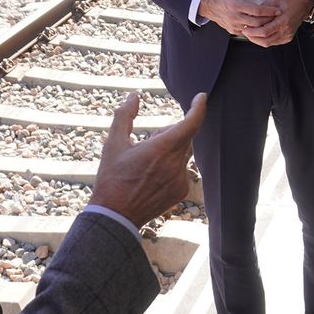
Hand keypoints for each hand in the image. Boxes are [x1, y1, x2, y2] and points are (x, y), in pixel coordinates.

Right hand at [91, 93, 206, 226]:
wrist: (115, 216)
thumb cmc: (112, 178)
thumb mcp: (113, 144)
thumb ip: (124, 116)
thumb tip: (134, 96)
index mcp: (161, 149)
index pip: (190, 124)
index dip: (199, 108)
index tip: (201, 97)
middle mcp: (175, 164)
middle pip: (185, 137)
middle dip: (171, 132)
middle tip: (149, 140)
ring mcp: (180, 179)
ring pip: (184, 153)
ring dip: (172, 148)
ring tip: (148, 160)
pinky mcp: (181, 191)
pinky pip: (182, 170)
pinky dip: (172, 166)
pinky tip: (152, 176)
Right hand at [199, 0, 280, 35]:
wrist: (209, 6)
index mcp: (236, 5)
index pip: (257, 10)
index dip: (269, 11)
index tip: (278, 10)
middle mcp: (235, 17)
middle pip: (257, 22)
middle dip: (269, 20)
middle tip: (277, 17)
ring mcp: (234, 26)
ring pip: (253, 30)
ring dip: (263, 26)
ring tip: (272, 21)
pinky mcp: (233, 31)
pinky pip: (247, 33)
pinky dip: (255, 30)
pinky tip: (262, 25)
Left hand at [245, 0, 313, 46]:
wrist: (303, 6)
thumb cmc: (288, 1)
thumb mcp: (274, 0)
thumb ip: (262, 9)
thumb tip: (249, 15)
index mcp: (284, 21)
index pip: (265, 31)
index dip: (253, 32)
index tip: (245, 28)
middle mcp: (287, 31)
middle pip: (265, 41)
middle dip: (253, 38)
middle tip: (245, 32)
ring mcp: (287, 36)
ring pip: (268, 44)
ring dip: (257, 40)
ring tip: (249, 33)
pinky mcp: (287, 38)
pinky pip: (273, 43)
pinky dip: (264, 40)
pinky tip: (258, 34)